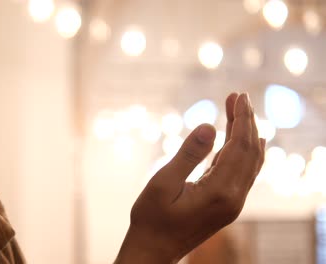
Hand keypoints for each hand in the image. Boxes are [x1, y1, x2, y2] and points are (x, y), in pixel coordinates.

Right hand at [115, 93, 265, 263]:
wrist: (153, 250)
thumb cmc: (151, 218)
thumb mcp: (163, 183)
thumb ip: (188, 154)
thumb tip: (210, 125)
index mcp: (220, 192)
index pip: (240, 147)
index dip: (241, 119)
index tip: (239, 96)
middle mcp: (233, 198)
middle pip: (250, 152)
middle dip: (247, 122)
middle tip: (240, 96)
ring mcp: (232, 203)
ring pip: (249, 162)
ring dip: (245, 135)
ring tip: (238, 110)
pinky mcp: (226, 204)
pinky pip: (241, 172)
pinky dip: (240, 151)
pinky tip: (237, 139)